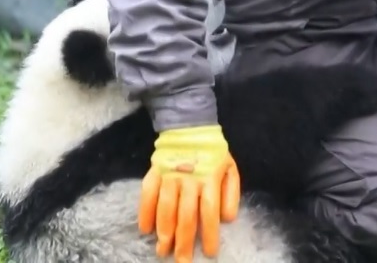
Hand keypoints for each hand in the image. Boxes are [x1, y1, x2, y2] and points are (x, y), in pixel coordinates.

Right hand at [138, 124, 240, 261]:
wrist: (189, 126)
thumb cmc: (213, 153)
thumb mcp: (230, 168)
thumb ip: (231, 193)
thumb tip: (227, 218)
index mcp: (209, 178)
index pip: (209, 210)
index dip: (208, 233)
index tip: (209, 252)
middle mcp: (188, 178)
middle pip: (185, 215)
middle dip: (184, 241)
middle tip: (182, 261)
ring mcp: (169, 175)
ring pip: (165, 207)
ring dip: (164, 231)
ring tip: (163, 251)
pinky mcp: (154, 171)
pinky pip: (147, 194)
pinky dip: (144, 212)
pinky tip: (145, 229)